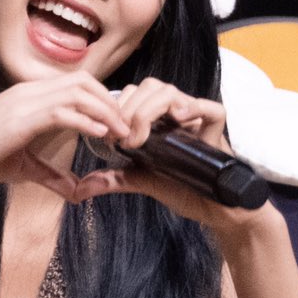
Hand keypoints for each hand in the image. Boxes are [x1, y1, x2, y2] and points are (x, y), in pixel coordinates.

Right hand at [0, 71, 133, 204]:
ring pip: (77, 92)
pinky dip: (86, 120)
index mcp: (29, 95)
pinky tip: (101, 134)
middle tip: (128, 126)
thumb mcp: (22, 166)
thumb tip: (75, 190)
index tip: (118, 122)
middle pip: (84, 82)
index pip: (77, 84)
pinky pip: (62, 111)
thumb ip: (50, 173)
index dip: (102, 99)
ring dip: (105, 110)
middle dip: (110, 101)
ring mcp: (24, 101)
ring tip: (122, 132)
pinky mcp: (20, 118)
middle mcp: (29, 91)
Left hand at [66, 79, 271, 238]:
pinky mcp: (216, 127)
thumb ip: (116, 179)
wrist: (216, 210)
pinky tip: (178, 119)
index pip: (134, 94)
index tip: (109, 137)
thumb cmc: (185, 190)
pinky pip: (209, 107)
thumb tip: (80, 189)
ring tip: (142, 137)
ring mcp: (197, 117)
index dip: (118, 108)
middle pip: (150, 86)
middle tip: (123, 139)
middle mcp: (177, 112)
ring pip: (171, 92)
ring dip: (149, 110)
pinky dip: (193, 108)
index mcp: (159, 119)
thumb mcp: (144, 182)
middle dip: (129, 109)